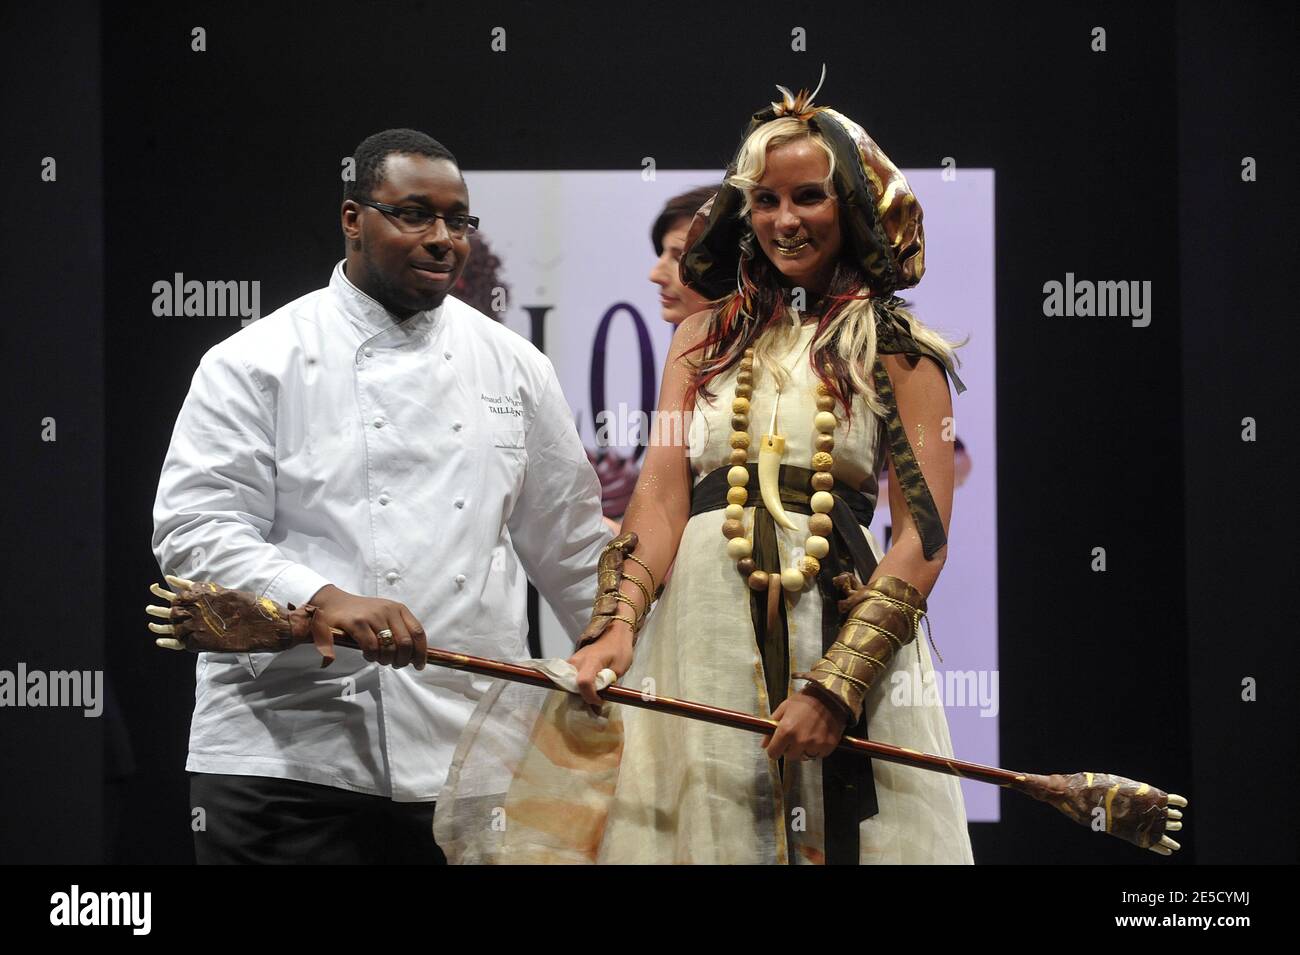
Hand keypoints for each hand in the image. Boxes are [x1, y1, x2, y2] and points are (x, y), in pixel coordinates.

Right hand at [307, 585, 426, 669]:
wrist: (334, 603)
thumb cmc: (363, 613)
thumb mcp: (385, 616)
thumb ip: (400, 631)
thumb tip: (415, 656)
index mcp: (399, 609)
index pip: (418, 632)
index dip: (421, 652)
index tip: (419, 665)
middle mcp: (388, 610)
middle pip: (405, 643)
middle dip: (403, 660)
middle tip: (395, 665)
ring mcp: (373, 616)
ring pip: (389, 648)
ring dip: (386, 660)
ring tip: (380, 660)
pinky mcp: (357, 623)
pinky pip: (371, 648)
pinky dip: (372, 657)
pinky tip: (368, 655)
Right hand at [567, 620, 634, 706]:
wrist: (613, 634)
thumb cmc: (619, 650)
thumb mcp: (618, 669)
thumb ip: (607, 685)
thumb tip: (598, 699)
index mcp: (591, 660)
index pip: (584, 682)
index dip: (590, 696)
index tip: (600, 700)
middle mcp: (576, 661)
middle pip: (572, 686)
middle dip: (583, 697)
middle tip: (597, 698)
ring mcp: (571, 661)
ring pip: (568, 684)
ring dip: (579, 692)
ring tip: (592, 693)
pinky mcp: (569, 663)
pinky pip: (568, 679)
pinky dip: (576, 686)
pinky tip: (587, 688)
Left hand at [762, 691, 847, 761]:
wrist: (829, 695)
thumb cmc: (805, 700)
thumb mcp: (783, 708)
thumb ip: (772, 726)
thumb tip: (764, 744)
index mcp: (786, 730)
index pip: (773, 753)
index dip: (774, 750)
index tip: (777, 746)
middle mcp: (800, 740)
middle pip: (790, 757)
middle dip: (790, 749)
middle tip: (795, 737)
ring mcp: (815, 744)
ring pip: (805, 757)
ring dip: (804, 749)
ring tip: (808, 735)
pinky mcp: (828, 745)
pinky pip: (819, 755)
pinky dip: (818, 749)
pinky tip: (818, 736)